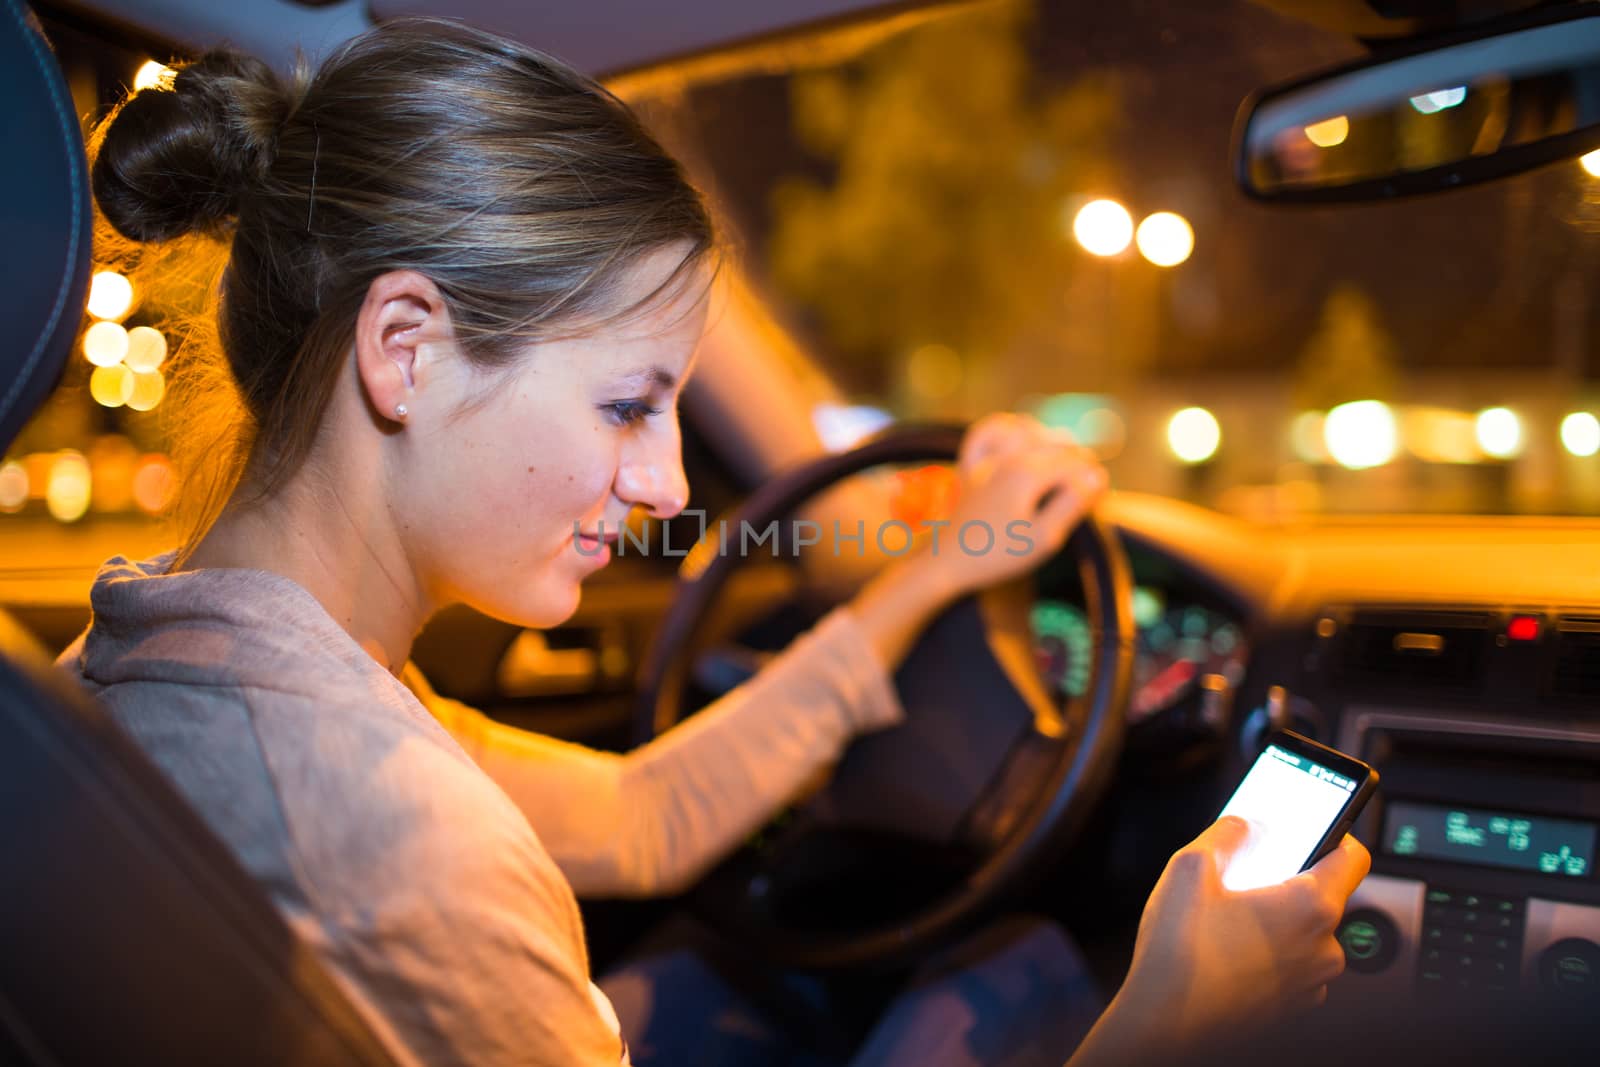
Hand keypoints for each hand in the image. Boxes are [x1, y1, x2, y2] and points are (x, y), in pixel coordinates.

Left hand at [921, 412, 1107, 598]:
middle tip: (1088, 492)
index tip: (1099, 504)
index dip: (1094, 483)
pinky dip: (1008, 429)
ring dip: (1053, 442)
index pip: (1077, 465)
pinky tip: (1022, 437)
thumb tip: (1098, 475)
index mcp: (1028, 472)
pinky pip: (988, 431)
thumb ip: (1072, 503)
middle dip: (1079, 464)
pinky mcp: (971, 466)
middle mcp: (1008, 456)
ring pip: (1030, 430)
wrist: (948, 563)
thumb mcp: (1044, 537)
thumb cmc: (999, 554)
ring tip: (1067, 464)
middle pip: (1059, 446)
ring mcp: (987, 459)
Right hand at [1073, 817, 1370, 1062]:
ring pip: (1307, 932)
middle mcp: (1323, 947)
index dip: (1335, 832)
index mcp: (1311, 907)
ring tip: (1229, 916)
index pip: (1353, 856)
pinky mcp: (1293, 1005)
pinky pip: (1294, 964)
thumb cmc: (1180, 954)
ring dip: (1278, 918)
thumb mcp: (1191, 867)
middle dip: (1289, 879)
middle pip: (1325, 895)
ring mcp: (1311, 981)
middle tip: (1247, 875)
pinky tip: (1230, 947)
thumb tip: (1246, 824)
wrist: (1166, 1024)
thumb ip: (1227, 833)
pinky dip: (1272, 951)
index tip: (1314, 826)